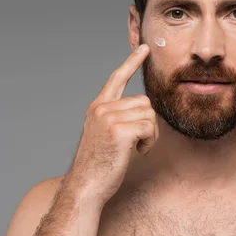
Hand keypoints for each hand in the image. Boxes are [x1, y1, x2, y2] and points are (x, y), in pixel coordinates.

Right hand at [65, 44, 157, 204]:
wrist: (86, 186)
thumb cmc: (99, 165)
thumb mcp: (104, 134)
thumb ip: (118, 117)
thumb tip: (143, 109)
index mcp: (98, 107)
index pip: (117, 78)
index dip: (132, 62)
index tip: (144, 48)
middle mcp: (102, 108)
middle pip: (144, 101)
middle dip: (147, 123)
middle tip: (136, 143)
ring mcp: (109, 118)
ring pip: (149, 114)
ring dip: (149, 134)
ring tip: (133, 148)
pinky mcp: (119, 131)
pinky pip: (149, 127)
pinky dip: (149, 142)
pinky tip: (136, 152)